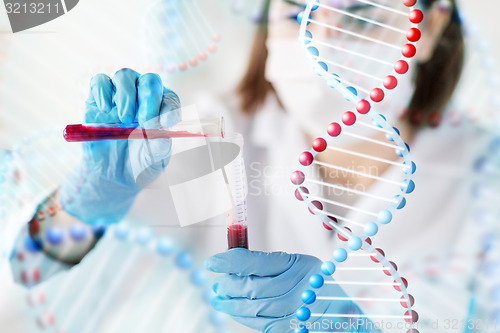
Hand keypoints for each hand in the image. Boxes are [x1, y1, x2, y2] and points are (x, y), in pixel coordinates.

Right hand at [60, 69, 180, 224]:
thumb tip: (161, 133)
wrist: (113, 176)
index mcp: (162, 110)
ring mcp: (120, 97)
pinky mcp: (97, 100)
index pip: (170, 99)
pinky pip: (100, 82)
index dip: (169, 107)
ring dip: (127, 95)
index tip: (165, 123)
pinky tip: (106, 109)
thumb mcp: (154, 161)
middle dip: (149, 97)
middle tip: (144, 121)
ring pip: (125, 76)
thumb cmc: (140, 163)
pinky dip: (102, 91)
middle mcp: (143, 99)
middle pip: (149, 81)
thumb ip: (160, 147)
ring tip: (124, 118)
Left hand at [204, 249, 345, 332]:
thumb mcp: (297, 263)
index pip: (256, 261)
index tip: (212, 262)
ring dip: (230, 303)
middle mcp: (299, 287)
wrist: (341, 311)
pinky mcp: (291, 329)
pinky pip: (260, 324)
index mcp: (299, 264)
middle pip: (252, 286)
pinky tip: (233, 310)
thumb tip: (233, 261)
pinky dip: (242, 317)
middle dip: (229, 284)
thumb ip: (268, 262)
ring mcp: (296, 311)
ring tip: (218, 298)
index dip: (230, 261)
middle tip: (217, 283)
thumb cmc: (315, 283)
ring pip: (253, 307)